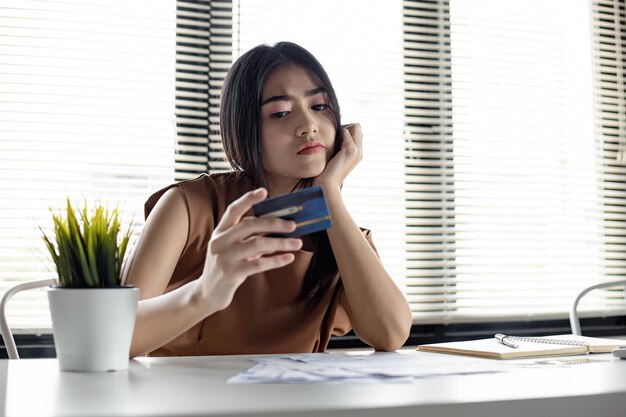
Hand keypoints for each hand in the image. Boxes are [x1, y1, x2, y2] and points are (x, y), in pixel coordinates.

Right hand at [199, 188, 301, 311]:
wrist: (207, 294)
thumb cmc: (226, 266)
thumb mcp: (232, 248)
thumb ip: (249, 237)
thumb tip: (278, 227)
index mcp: (219, 231)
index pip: (233, 210)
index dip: (248, 199)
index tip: (264, 192)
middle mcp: (219, 241)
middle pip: (249, 225)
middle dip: (274, 223)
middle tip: (293, 225)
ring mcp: (224, 257)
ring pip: (257, 244)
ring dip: (281, 243)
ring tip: (297, 243)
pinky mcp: (231, 274)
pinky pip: (259, 264)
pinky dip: (277, 260)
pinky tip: (289, 258)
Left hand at [313, 123, 362, 189]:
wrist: (327, 184)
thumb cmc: (327, 173)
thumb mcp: (333, 159)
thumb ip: (337, 149)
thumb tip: (334, 139)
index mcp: (356, 154)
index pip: (357, 132)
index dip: (346, 129)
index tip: (335, 136)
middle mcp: (359, 152)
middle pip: (358, 128)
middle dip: (345, 126)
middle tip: (333, 134)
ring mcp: (356, 151)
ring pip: (356, 127)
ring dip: (343, 128)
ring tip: (333, 136)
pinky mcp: (350, 151)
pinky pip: (348, 132)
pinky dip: (341, 132)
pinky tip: (332, 138)